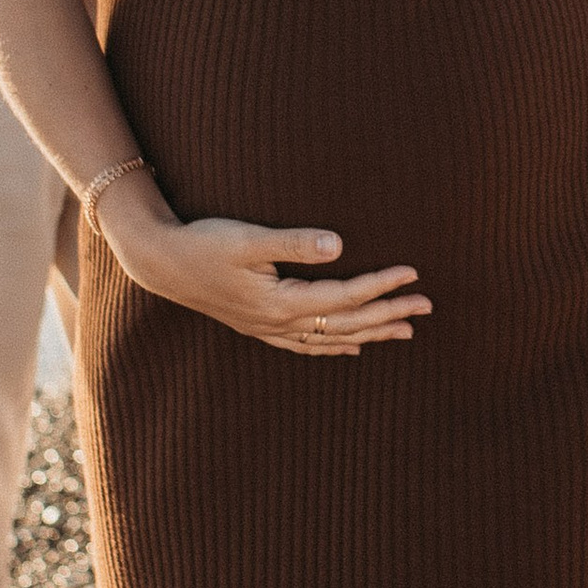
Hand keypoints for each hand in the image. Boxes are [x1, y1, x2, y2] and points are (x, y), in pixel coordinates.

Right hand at [109, 203, 429, 356]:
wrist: (160, 262)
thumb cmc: (203, 243)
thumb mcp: (248, 239)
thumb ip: (294, 243)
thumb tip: (340, 245)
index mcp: (281, 302)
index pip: (345, 297)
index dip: (381, 285)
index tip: (413, 274)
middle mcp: (279, 323)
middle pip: (347, 323)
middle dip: (389, 314)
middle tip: (427, 306)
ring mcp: (269, 329)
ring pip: (332, 339)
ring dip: (370, 334)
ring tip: (405, 330)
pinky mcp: (259, 326)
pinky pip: (307, 346)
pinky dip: (335, 347)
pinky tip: (352, 348)